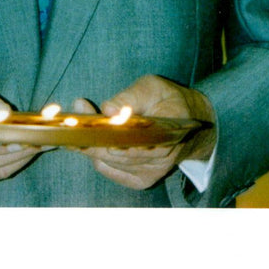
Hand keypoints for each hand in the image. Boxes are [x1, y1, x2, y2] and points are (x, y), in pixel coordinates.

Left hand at [73, 74, 216, 190]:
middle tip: (78, 110)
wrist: (190, 127)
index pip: (129, 138)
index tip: (84, 111)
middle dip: (90, 131)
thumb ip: (132, 96)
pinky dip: (97, 153)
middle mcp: (158, 159)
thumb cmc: (168, 101)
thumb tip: (109, 108)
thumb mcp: (153, 87)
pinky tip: (95, 137)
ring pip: (107, 161)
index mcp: (165, 133)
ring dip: (90, 141)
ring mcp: (148, 173)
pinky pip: (108, 169)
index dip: (104, 128)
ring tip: (84, 119)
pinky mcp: (140, 180)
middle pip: (112, 151)